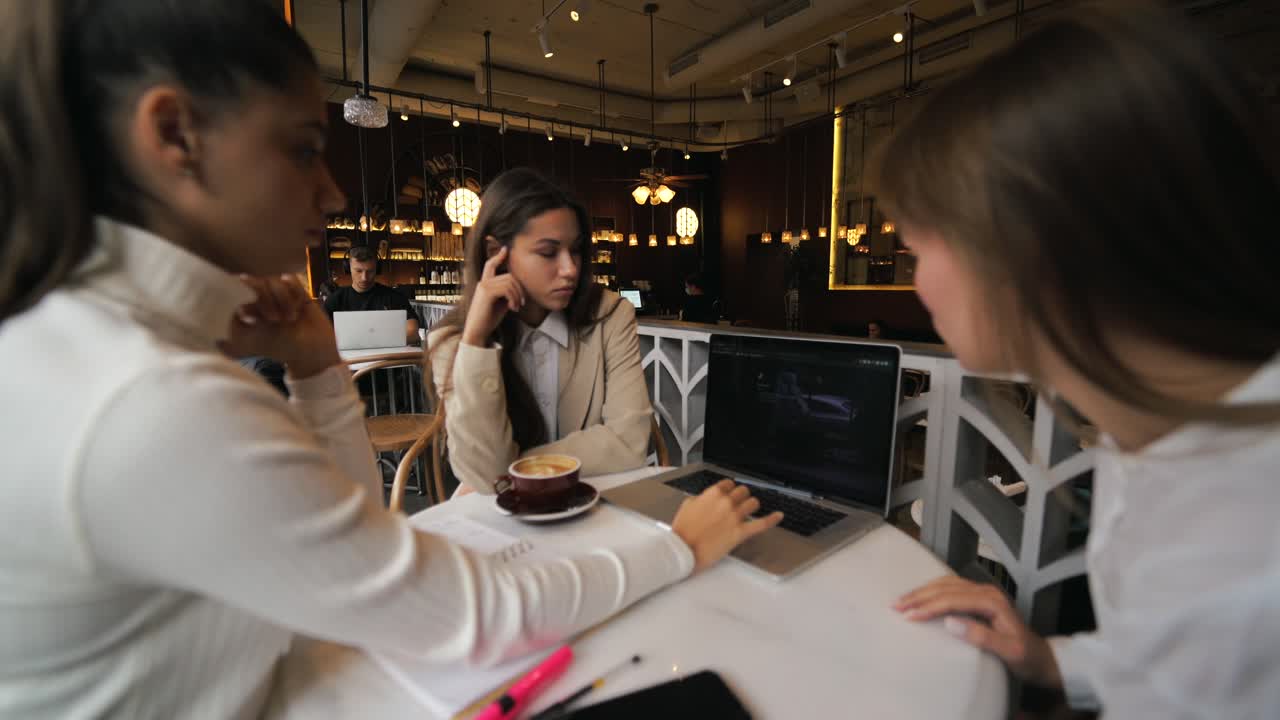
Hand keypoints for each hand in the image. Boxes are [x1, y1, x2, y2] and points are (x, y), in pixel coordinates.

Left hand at [218, 274, 340, 379]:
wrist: (310, 351)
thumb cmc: (278, 348)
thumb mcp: (249, 345)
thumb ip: (232, 336)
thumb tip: (220, 328)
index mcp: (250, 307)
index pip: (240, 289)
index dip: (245, 298)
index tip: (247, 313)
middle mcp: (263, 298)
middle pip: (259, 284)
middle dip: (267, 301)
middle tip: (275, 320)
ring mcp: (281, 294)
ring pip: (276, 282)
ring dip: (284, 300)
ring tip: (291, 318)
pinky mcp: (298, 292)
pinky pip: (293, 281)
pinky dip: (295, 289)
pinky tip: (298, 302)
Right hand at [461, 247, 525, 346]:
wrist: (477, 332)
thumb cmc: (489, 320)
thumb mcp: (500, 303)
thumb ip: (506, 293)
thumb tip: (517, 287)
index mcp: (485, 284)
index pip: (490, 264)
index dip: (498, 256)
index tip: (505, 248)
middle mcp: (483, 282)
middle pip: (509, 275)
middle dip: (519, 288)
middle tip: (521, 302)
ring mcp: (484, 286)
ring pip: (510, 282)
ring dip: (518, 295)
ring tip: (516, 307)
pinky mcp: (486, 293)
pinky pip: (507, 289)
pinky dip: (514, 298)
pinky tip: (512, 308)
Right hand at [670, 479, 782, 572]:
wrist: (684, 550)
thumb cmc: (683, 531)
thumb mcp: (687, 506)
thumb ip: (701, 498)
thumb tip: (706, 499)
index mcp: (713, 494)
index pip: (729, 484)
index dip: (730, 489)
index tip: (730, 493)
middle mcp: (726, 502)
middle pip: (743, 491)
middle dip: (741, 496)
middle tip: (738, 503)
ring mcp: (735, 517)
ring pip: (753, 503)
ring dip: (751, 505)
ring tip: (748, 510)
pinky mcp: (740, 532)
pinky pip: (762, 524)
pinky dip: (772, 519)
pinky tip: (778, 515)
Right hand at [894, 576, 1061, 687]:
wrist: (1042, 658)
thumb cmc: (1027, 657)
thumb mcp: (1008, 652)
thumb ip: (981, 636)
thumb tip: (951, 622)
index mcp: (993, 602)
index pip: (953, 599)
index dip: (929, 606)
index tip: (910, 615)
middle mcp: (987, 593)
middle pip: (946, 588)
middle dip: (919, 596)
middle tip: (896, 605)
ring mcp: (983, 594)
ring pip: (946, 585)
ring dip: (922, 592)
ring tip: (902, 601)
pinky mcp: (979, 599)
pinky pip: (951, 588)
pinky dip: (932, 591)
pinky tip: (921, 596)